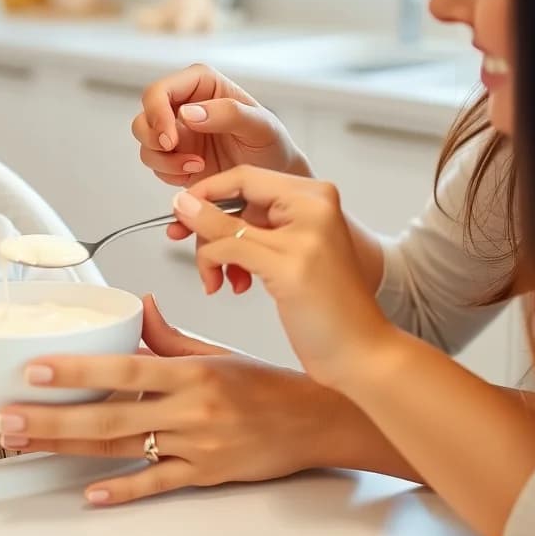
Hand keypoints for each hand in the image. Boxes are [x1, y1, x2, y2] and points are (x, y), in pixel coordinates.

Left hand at [0, 296, 333, 504]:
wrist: (317, 423)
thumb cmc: (268, 385)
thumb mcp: (218, 353)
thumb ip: (170, 336)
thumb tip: (138, 306)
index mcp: (191, 372)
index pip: (124, 368)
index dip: (78, 371)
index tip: (36, 371)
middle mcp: (190, 410)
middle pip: (110, 415)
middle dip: (54, 418)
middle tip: (9, 417)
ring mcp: (196, 446)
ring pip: (122, 448)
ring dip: (69, 446)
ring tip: (28, 442)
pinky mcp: (205, 474)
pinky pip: (157, 484)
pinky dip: (124, 490)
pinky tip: (90, 493)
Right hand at [132, 64, 309, 188]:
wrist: (273, 177)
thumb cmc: (272, 145)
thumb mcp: (260, 125)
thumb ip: (228, 113)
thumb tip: (188, 113)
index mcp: (202, 85)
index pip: (160, 90)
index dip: (157, 112)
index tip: (171, 138)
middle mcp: (184, 105)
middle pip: (145, 115)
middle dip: (154, 137)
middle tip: (175, 151)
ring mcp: (178, 133)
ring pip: (145, 142)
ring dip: (163, 159)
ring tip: (195, 166)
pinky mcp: (175, 158)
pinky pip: (155, 164)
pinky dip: (169, 173)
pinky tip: (195, 173)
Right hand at [172, 167, 392, 391]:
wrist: (357, 357)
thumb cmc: (334, 315)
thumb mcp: (274, 265)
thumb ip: (226, 232)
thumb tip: (186, 206)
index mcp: (308, 198)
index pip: (242, 178)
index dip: (205, 194)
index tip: (178, 214)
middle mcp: (304, 208)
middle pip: (236, 202)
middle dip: (210, 233)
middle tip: (189, 253)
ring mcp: (296, 232)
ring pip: (236, 228)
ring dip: (218, 254)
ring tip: (216, 280)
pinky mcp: (288, 255)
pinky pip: (245, 247)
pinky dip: (232, 265)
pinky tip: (235, 284)